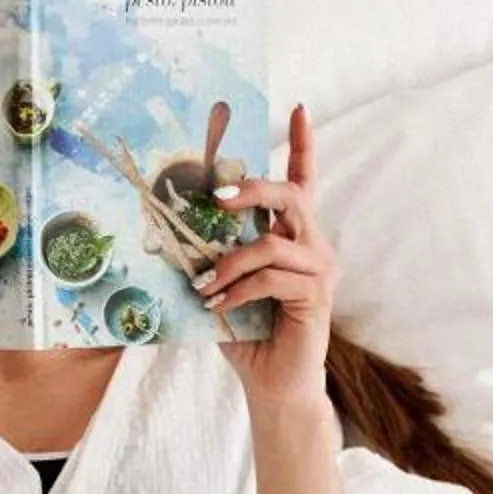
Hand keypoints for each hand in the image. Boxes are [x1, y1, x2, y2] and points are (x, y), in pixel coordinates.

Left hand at [198, 104, 334, 418]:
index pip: (304, 181)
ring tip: (205, 287)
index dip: (303, 144)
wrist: (274, 385)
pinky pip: (271, 279)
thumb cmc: (249, 335)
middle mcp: (312, 245)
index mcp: (293, 236)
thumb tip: (173, 234)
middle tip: (218, 197)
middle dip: (253, 189)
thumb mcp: (225, 287)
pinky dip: (238, 291)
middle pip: (290, 197)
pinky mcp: (316, 296)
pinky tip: (218, 306)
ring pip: (273, 243)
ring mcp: (319, 269)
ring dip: (230, 263)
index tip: (298, 108)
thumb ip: (214, 257)